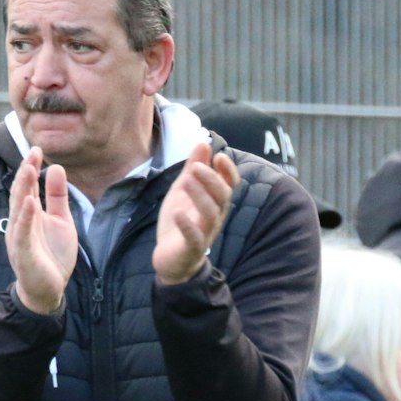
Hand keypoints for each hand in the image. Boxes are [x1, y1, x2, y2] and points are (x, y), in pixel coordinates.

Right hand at [6, 147, 78, 313]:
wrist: (49, 290)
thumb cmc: (52, 256)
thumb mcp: (61, 221)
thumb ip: (57, 197)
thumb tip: (56, 167)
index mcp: (29, 214)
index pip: (28, 186)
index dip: (30, 167)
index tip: (37, 148)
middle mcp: (21, 223)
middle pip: (21, 193)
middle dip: (25, 172)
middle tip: (33, 151)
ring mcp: (20, 238)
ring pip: (18, 209)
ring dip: (23, 189)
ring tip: (28, 168)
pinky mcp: (23, 254)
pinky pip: (22, 233)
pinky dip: (25, 217)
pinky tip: (30, 202)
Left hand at [153, 143, 238, 284]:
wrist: (171, 259)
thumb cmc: (180, 222)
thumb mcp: (183, 191)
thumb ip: (193, 168)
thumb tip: (203, 142)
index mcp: (215, 202)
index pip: (230, 184)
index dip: (227, 170)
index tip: (218, 155)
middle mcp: (215, 216)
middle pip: (222, 196)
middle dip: (211, 179)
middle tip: (196, 166)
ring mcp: (205, 233)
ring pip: (210, 213)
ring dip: (199, 196)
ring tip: (186, 182)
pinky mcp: (192, 248)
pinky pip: (194, 237)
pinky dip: (187, 225)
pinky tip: (178, 213)